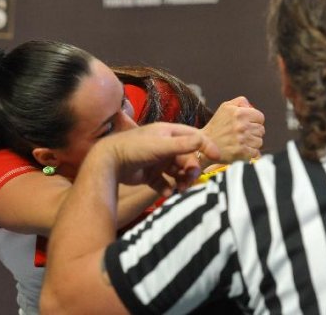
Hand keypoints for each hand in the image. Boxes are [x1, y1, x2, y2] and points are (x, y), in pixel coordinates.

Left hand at [98, 123, 220, 195]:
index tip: (217, 157)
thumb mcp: (161, 145)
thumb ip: (183, 145)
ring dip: (182, 180)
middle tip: (191, 178)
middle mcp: (164, 145)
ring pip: (177, 171)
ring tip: (181, 188)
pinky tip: (167, 192)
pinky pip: (165, 182)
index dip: (206, 146)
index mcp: (169, 133)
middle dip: (191, 168)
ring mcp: (157, 160)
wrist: (109, 162)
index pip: (194, 137)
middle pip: (187, 157)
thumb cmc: (135, 148)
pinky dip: (168, 187)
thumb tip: (204, 141)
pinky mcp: (150, 174)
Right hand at [201, 96, 264, 163]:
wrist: (203, 145)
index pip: (260, 117)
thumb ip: (241, 102)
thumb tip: (252, 106)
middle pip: (261, 130)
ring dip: (253, 143)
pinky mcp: (241, 152)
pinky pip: (255, 153)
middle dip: (254, 132)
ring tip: (242, 142)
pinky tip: (242, 150)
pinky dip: (251, 153)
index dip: (256, 121)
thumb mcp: (225, 107)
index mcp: (239, 113)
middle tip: (244, 134)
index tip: (249, 124)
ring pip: (259, 142)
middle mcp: (242, 126)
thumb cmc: (216, 126)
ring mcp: (242, 140)